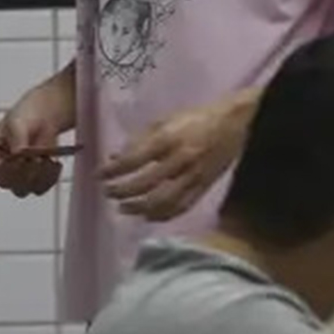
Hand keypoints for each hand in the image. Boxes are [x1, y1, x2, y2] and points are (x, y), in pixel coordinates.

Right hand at [0, 87, 67, 197]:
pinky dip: (48, 178)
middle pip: (5, 183)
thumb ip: (17, 140)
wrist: (44, 118)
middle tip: (37, 158)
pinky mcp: (30, 183)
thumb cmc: (25, 116)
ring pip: (22, 190)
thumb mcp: (17, 123)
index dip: (4, 167)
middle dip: (24, 171)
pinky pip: (39, 189)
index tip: (20, 158)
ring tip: (46, 158)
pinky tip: (53, 163)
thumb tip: (20, 156)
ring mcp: (12, 178)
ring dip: (37, 175)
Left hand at [99, 95, 251, 219]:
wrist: (235, 123)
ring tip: (123, 208)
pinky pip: (181, 207)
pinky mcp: (204, 187)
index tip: (98, 176)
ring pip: (162, 201)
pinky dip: (162, 215)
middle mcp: (179, 160)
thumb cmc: (196, 118)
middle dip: (122, 192)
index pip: (133, 161)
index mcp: (167, 139)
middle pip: (144, 185)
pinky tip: (148, 216)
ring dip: (138, 208)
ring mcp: (193, 177)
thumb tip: (115, 157)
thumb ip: (139, 140)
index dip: (112, 171)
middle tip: (107, 193)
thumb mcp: (165, 121)